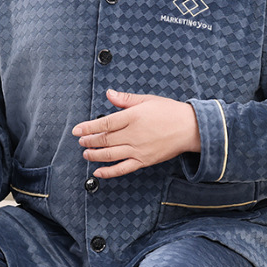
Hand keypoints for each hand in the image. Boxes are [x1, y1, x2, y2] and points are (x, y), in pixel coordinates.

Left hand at [72, 89, 200, 178]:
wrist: (190, 128)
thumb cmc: (169, 111)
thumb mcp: (147, 100)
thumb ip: (126, 99)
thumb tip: (109, 94)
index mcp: (133, 117)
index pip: (105, 124)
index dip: (88, 127)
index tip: (77, 130)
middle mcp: (133, 134)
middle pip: (104, 140)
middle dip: (89, 141)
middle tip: (80, 141)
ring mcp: (138, 150)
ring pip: (110, 155)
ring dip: (95, 155)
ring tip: (86, 154)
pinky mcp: (144, 161)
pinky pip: (122, 168)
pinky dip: (108, 172)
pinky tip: (98, 172)